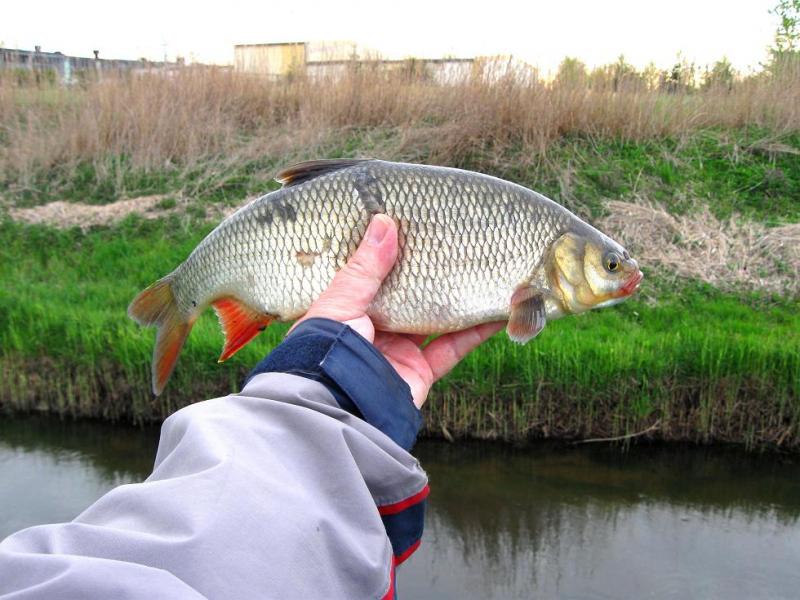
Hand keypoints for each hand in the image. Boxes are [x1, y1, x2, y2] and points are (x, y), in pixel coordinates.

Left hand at [294, 214, 503, 407]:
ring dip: (459, 299)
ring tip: (484, 271)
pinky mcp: (420, 373)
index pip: (372, 276)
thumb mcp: (339, 302)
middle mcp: (373, 329)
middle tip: (455, 245)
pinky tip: (496, 310)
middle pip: (408, 297)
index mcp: (346, 309)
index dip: (391, 255)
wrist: (337, 408)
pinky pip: (452, 348)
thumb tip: (384, 222)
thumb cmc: (325, 351)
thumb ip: (365, 267)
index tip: (413, 229)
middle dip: (430, 274)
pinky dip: (475, 331)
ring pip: (435, 320)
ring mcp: (398, 351)